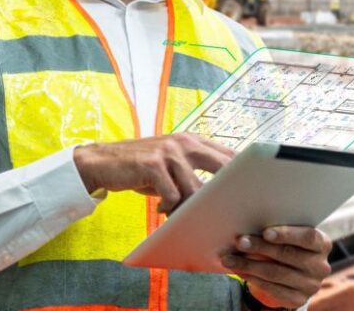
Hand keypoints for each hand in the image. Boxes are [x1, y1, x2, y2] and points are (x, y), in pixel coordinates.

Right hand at [73, 134, 233, 212]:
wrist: (102, 162)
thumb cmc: (141, 168)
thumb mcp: (170, 164)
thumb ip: (194, 171)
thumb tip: (222, 194)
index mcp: (192, 140)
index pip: (228, 155)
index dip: (242, 173)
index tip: (251, 192)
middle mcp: (183, 142)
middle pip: (221, 168)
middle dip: (227, 192)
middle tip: (228, 211)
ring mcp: (169, 152)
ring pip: (195, 189)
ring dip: (189, 207)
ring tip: (178, 213)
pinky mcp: (153, 165)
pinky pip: (172, 196)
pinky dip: (168, 208)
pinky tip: (159, 208)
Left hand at [223, 226, 332, 308]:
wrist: (297, 274)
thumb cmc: (290, 245)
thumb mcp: (292, 236)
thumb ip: (279, 231)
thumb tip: (249, 224)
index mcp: (323, 244)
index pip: (308, 237)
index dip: (287, 234)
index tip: (265, 232)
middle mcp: (320, 266)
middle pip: (287, 255)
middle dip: (260, 247)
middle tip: (239, 242)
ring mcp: (310, 285)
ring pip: (276, 273)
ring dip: (249, 264)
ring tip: (230, 258)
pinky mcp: (298, 299)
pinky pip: (272, 288)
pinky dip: (252, 278)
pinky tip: (239, 270)